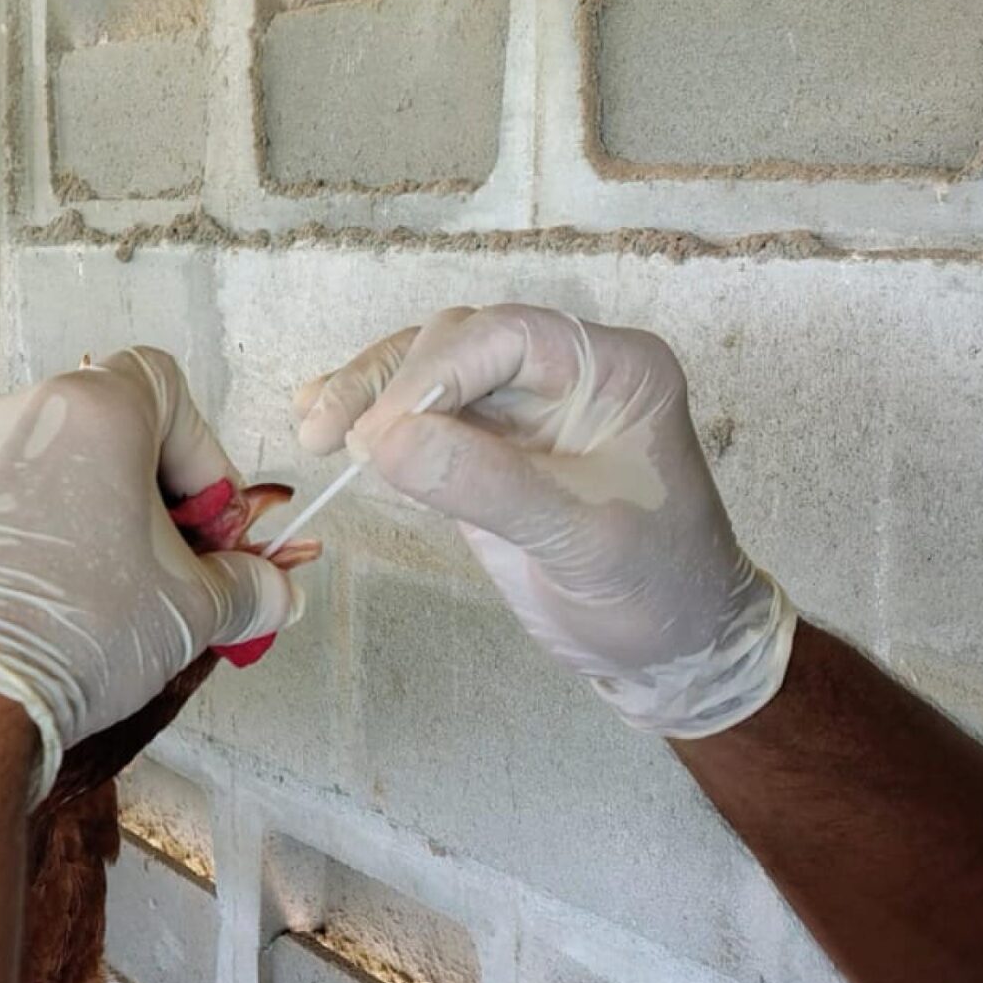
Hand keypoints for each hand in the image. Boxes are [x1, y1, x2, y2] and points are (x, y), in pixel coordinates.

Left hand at [0, 348, 300, 800]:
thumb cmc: (74, 628)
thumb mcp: (194, 606)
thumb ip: (248, 587)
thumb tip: (271, 594)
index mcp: (96, 408)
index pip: (172, 391)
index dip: (208, 456)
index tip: (218, 522)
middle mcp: (27, 416)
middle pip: (117, 430)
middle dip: (163, 497)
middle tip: (187, 564)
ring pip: (66, 471)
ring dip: (110, 521)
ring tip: (132, 596)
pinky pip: (18, 507)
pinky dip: (55, 541)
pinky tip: (73, 606)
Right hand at [295, 305, 794, 738]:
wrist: (669, 646)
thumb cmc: (653, 588)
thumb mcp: (580, 537)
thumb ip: (488, 483)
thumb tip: (385, 442)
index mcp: (614, 368)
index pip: (507, 336)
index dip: (434, 373)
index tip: (378, 433)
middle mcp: (564, 372)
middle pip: (455, 343)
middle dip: (389, 385)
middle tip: (338, 444)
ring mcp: (520, 408)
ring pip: (425, 372)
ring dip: (366, 395)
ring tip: (314, 433)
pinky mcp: (484, 447)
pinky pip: (419, 417)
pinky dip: (371, 420)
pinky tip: (319, 424)